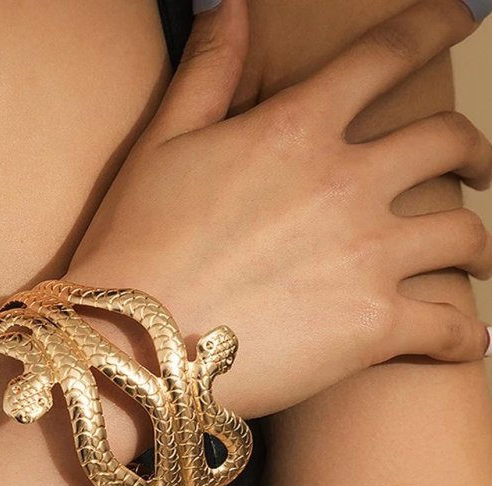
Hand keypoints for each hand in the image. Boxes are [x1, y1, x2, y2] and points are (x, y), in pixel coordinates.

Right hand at [64, 0, 491, 417]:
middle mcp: (347, 183)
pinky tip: (469, 340)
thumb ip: (208, 72)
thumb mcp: (162, 146)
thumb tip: (229, 3)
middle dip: (474, 152)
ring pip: (464, 235)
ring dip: (479, 245)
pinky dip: (466, 336)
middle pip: (448, 143)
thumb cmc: (136, 245)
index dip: (435, 26)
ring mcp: (367, 256)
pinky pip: (450, 329)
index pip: (388, 55)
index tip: (466, 18)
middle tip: (477, 170)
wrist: (133, 346)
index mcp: (297, 130)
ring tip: (475, 259)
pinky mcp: (374, 328)